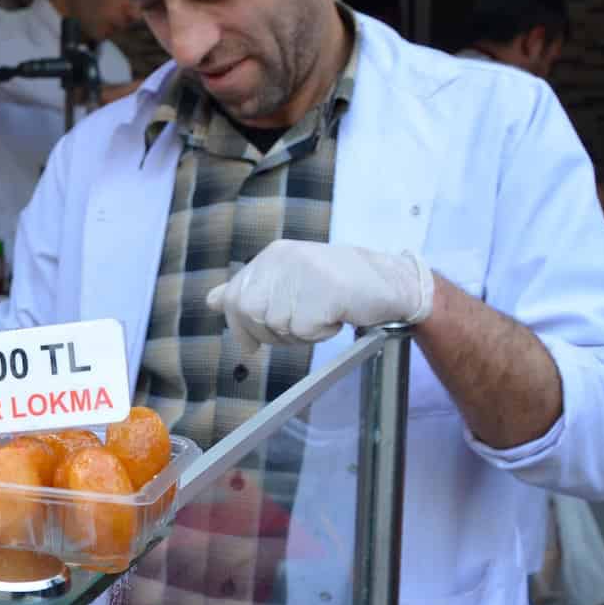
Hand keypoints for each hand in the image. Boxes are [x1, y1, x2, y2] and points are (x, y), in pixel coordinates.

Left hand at [206, 241, 433, 354]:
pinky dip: (320, 333)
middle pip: (250, 315)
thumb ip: (252, 290)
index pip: (233, 298)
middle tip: (301, 327)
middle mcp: (281, 260)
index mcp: (271, 257)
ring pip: (277, 326)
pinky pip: (304, 331)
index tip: (251, 347)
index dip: (240, 328)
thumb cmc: (341, 287)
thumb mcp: (290, 282)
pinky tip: (337, 316)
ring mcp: (301, 274)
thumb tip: (212, 300)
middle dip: (271, 333)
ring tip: (324, 315)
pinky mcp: (321, 292)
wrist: (391, 281)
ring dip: (300, 333)